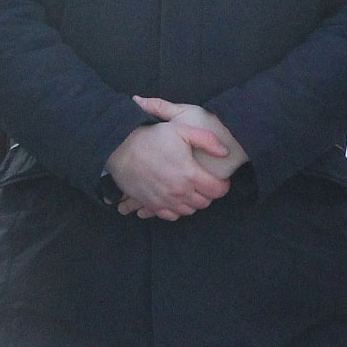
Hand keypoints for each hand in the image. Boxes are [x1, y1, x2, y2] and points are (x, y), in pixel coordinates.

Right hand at [105, 118, 230, 220]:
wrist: (121, 148)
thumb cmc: (153, 137)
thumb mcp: (183, 130)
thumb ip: (208, 141)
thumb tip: (225, 153)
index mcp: (190, 174)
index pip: (217, 191)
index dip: (223, 186)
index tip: (221, 180)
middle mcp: (178, 192)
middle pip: (204, 203)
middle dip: (209, 194)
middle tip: (205, 183)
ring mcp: (163, 200)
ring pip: (189, 211)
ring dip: (193, 202)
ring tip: (191, 189)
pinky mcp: (150, 204)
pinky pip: (171, 216)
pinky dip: (177, 210)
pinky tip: (176, 197)